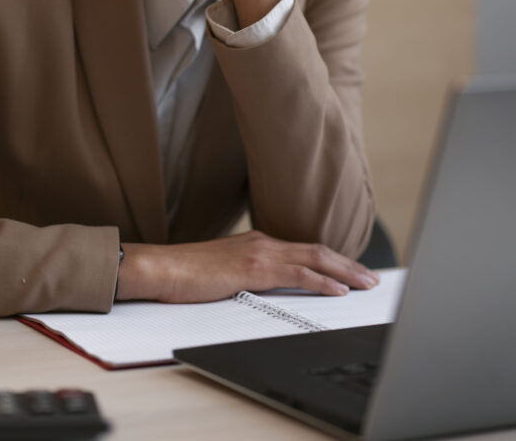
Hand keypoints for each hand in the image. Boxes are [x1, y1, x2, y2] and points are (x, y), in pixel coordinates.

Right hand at [115, 230, 378, 302]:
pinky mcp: (253, 269)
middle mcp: (263, 243)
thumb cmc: (185, 274)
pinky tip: (339, 290)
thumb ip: (249, 275)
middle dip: (347, 264)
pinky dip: (322, 281)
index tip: (352, 271)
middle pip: (316, 251)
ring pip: (314, 259)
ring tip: (366, 284)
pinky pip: (297, 275)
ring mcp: (259, 253)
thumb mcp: (225, 272)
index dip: (332, 260)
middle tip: (371, 278)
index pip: (303, 250)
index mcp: (257, 244)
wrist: (161, 268)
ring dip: (345, 271)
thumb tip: (268, 289)